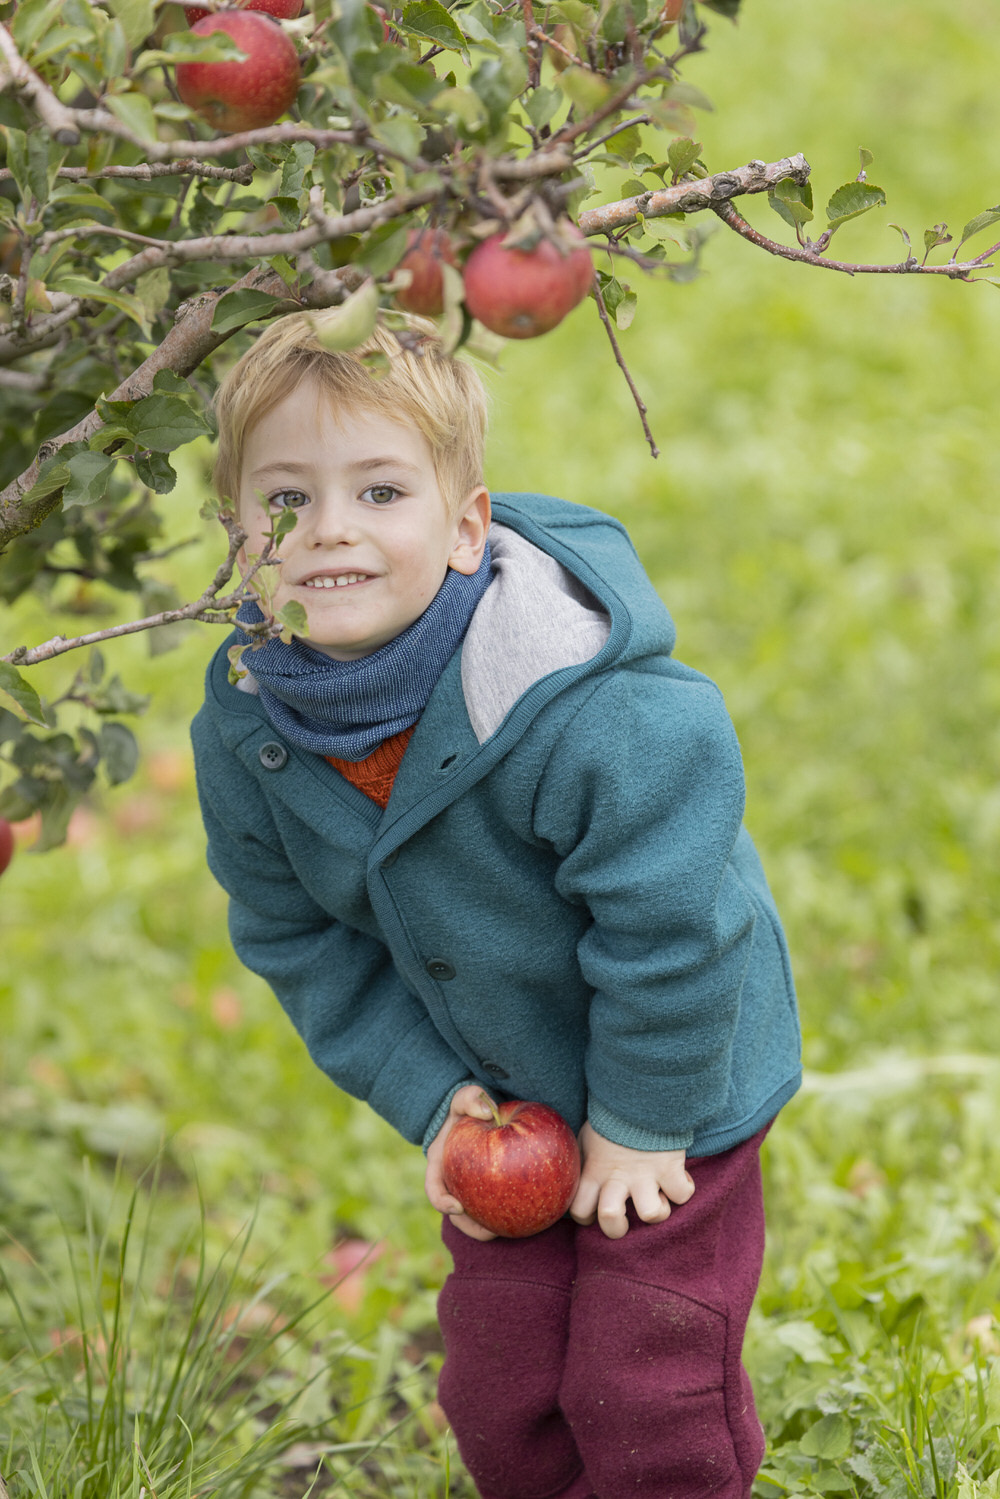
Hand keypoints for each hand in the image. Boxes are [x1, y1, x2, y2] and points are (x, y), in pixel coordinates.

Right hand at [425, 1085, 499, 1240]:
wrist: (478, 1112)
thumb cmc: (468, 1106)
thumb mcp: (465, 1097)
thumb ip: (470, 1098)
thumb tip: (485, 1110)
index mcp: (440, 1165)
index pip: (435, 1189)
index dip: (442, 1202)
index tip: (458, 1206)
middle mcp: (452, 1182)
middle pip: (456, 1214)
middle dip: (470, 1226)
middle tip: (489, 1231)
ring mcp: (469, 1188)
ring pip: (475, 1215)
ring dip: (487, 1228)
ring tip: (506, 1232)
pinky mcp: (487, 1190)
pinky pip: (495, 1204)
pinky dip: (505, 1212)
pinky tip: (525, 1215)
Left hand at [570, 1122, 694, 1239]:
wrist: (637, 1093)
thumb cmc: (610, 1120)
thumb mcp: (586, 1139)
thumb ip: (582, 1163)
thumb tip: (571, 1180)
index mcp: (594, 1171)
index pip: (579, 1211)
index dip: (586, 1217)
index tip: (594, 1207)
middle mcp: (618, 1177)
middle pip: (610, 1221)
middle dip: (617, 1227)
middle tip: (625, 1214)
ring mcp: (646, 1174)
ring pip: (651, 1214)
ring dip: (657, 1211)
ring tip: (656, 1197)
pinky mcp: (670, 1167)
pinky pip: (683, 1194)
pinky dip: (683, 1189)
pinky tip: (677, 1177)